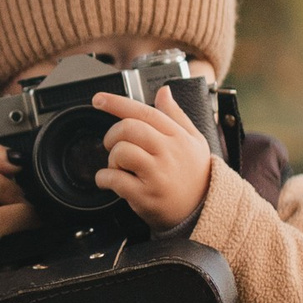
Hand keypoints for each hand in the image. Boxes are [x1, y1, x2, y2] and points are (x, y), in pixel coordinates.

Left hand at [94, 84, 214, 230]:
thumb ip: (176, 115)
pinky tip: (110, 181)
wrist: (203, 211)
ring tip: (119, 167)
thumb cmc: (196, 175)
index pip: (144, 112)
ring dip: (111, 159)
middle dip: (112, 135)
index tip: (98, 99)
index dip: (117, 103)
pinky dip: (104, 178)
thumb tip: (164, 91)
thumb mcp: (194, 140)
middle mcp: (168, 152)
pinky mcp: (146, 196)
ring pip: (121, 152)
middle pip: (128, 128)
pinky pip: (115, 179)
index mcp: (177, 136)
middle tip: (113, 145)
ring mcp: (157, 175)